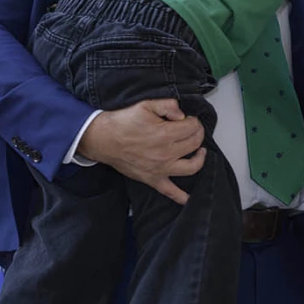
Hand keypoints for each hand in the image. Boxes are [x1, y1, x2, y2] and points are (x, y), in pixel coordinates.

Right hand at [77, 98, 205, 204]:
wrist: (103, 139)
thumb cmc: (122, 123)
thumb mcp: (146, 105)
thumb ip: (168, 105)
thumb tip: (182, 114)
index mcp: (165, 134)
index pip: (192, 127)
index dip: (194, 121)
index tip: (190, 120)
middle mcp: (166, 153)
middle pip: (194, 144)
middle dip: (198, 134)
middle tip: (194, 130)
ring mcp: (160, 169)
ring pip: (191, 167)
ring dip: (200, 159)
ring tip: (200, 151)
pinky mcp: (152, 179)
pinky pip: (170, 191)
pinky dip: (181, 196)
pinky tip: (188, 198)